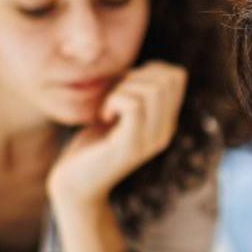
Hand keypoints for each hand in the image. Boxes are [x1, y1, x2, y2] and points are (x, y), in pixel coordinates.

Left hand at [47, 62, 186, 208]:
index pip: (176, 76)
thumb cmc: (90, 146)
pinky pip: (133, 105)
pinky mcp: (131, 146)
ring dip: (122, 89)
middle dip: (135, 76)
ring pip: (151, 91)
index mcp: (164, 122)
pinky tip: (103, 116)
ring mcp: (151, 140)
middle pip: (166, 79)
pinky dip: (114, 101)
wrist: (76, 185)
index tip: (125, 85)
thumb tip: (147, 67)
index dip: (148, 68)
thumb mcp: (115, 113)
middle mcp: (164, 131)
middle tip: (114, 96)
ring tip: (107, 108)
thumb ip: (132, 93)